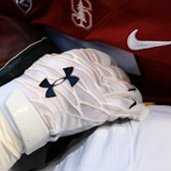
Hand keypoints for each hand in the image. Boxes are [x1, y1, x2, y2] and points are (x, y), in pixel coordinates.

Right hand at [0, 19, 51, 159]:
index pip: (24, 66)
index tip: (48, 43)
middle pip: (32, 88)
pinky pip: (15, 114)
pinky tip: (21, 95)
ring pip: (25, 103)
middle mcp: (3, 108)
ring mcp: (0, 124)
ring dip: (35, 90)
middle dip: (45, 75)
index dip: (38, 53)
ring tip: (46, 77)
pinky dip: (22, 102)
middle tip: (56, 62)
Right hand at [0, 50, 142, 145]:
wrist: (32, 107)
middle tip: (122, 90)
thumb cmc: (34, 86)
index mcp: (82, 59)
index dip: (109, 69)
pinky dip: (135, 109)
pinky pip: (127, 107)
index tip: (109, 76)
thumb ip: (65, 63)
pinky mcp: (104, 110)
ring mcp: (101, 90)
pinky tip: (138, 112)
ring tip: (134, 101)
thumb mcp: (49, 64)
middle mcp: (96, 71)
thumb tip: (70, 67)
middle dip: (121, 82)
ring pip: (126, 90)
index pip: (106, 61)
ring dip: (131, 96)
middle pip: (117, 75)